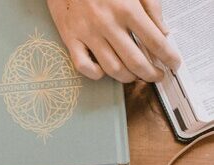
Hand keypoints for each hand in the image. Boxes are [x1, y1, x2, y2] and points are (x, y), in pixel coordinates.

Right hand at [47, 0, 180, 82]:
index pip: (154, 40)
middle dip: (150, 73)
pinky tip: (104, 70)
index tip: (174, 64)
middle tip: (156, 76)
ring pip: (112, 68)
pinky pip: (84, 67)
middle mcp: (108, 24)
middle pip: (135, 61)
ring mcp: (88, 34)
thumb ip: (151, 7)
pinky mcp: (71, 39)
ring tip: (134, 75)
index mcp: (126, 8)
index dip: (168, 56)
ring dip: (127, 77)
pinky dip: (96, 74)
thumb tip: (164, 33)